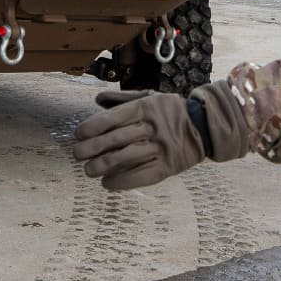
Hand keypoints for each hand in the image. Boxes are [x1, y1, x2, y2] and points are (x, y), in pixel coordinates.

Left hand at [71, 90, 204, 190]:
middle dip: (92, 147)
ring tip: (88, 170)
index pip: (115, 117)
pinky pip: (140, 176)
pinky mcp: (166, 167)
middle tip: (77, 154)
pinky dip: (121, 181)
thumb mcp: (150, 97)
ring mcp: (160, 148)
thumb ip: (123, 99)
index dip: (94, 126)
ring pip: (125, 158)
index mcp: (147, 108)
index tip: (78, 134)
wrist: (204, 127)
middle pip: (117, 138)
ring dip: (102, 166)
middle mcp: (152, 127)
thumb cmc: (171, 112)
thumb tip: (97, 100)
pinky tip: (106, 183)